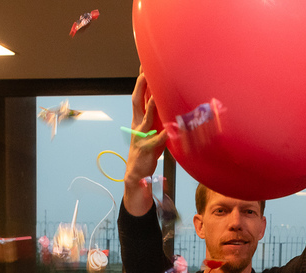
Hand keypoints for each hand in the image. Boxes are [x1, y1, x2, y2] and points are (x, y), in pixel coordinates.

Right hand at [122, 72, 168, 216]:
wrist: (136, 175)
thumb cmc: (148, 151)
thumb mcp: (153, 131)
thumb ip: (159, 117)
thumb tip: (169, 103)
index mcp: (139, 119)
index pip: (139, 96)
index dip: (141, 81)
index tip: (144, 65)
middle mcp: (138, 126)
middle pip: (137, 102)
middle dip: (141, 87)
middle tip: (145, 73)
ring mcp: (141, 137)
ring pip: (145, 120)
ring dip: (151, 108)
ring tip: (156, 98)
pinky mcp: (147, 150)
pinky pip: (156, 141)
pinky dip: (163, 135)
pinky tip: (170, 130)